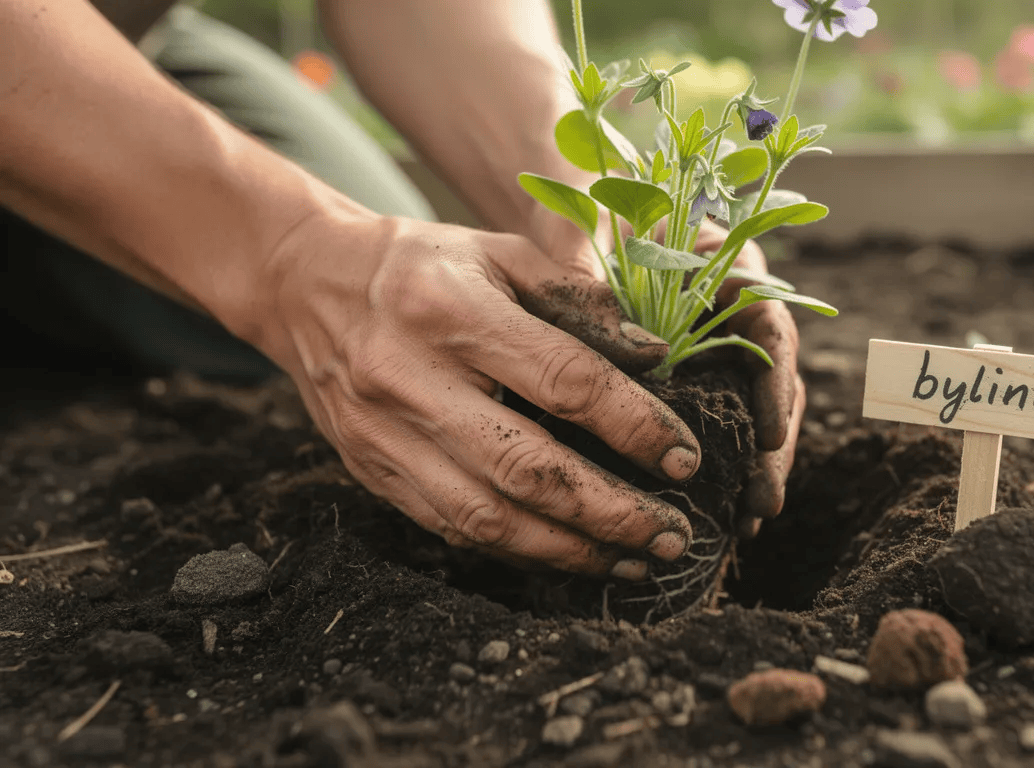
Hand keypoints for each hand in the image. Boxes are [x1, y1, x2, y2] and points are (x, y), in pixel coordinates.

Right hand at [260, 213, 701, 579]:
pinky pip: (452, 529)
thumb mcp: (499, 251)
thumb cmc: (420, 263)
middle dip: (612, 511)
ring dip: (572, 549)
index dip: (634, 426)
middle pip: (528, 468)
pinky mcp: (371, 471)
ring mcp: (385, 436)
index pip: (563, 382)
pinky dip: (518, 552)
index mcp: (451, 312)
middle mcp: (412, 380)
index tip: (685, 457)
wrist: (302, 283)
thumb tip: (653, 354)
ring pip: (489, 517)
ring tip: (634, 558)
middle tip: (674, 534)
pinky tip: (568, 555)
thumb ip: (575, 296)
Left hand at [532, 213, 803, 537]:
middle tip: (762, 501)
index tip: (771, 431)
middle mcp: (734, 308)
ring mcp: (720, 346)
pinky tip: (722, 512)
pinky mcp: (699, 378)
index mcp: (727, 264)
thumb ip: (598, 272)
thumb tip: (625, 339)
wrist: (570, 219)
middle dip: (772, 446)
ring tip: (745, 521)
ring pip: (753, 410)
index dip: (775, 382)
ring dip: (754, 466)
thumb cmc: (584, 216)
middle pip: (773, 380)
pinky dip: (724, 465)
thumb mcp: (586, 234)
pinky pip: (721, 423)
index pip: (769, 324)